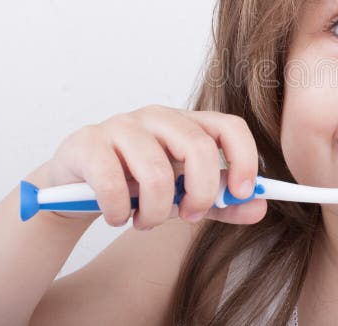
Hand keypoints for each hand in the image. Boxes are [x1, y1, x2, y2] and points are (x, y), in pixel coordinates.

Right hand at [43, 105, 266, 229]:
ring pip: (156, 172)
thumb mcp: (184, 194)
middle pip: (197, 148)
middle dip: (200, 193)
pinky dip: (119, 212)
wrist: (78, 184)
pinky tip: (117, 216)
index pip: (230, 127)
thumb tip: (259, 207)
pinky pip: (114, 184)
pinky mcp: (89, 143)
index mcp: (188, 123)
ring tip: (145, 221)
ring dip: (155, 212)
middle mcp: (158, 117)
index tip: (242, 193)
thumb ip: (222, 202)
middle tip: (189, 215)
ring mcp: (122, 126)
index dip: (243, 159)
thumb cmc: (138, 184)